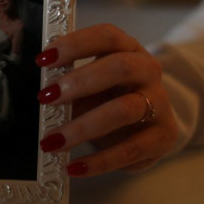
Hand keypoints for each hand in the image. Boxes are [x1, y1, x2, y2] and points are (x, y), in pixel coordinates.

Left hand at [35, 24, 176, 175]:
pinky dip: (99, 162)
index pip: (106, 36)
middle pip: (120, 67)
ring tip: (52, 141)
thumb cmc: (111, 96)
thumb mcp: (91, 84)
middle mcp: (148, 71)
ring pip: (125, 110)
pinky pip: (130, 150)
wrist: (150, 124)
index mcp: (128, 48)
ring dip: (83, 126)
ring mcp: (160, 103)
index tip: (42, 60)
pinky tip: (73, 167)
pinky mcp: (163, 136)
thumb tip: (41, 96)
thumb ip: (70, 84)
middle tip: (45, 98)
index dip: (74, 44)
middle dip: (80, 82)